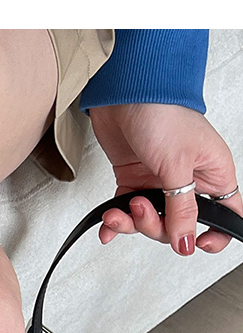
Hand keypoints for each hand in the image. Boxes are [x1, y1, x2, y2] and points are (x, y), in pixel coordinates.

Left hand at [90, 105, 241, 258]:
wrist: (124, 88)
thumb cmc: (161, 109)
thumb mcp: (176, 165)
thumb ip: (181, 209)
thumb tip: (186, 243)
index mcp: (213, 174)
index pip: (225, 216)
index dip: (215, 235)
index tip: (196, 244)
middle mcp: (189, 179)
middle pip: (180, 224)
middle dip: (158, 226)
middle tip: (142, 210)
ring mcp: (160, 179)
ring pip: (152, 219)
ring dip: (133, 222)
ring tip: (118, 213)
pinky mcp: (134, 176)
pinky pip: (128, 209)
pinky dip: (118, 220)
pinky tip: (109, 226)